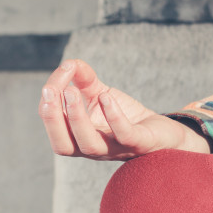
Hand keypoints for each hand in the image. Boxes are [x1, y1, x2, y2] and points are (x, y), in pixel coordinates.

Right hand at [38, 59, 211, 159]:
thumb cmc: (129, 116)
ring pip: (89, 143)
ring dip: (76, 117)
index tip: (52, 83)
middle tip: (49, 91)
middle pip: (63, 145)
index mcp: (80, 138)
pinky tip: (106, 96)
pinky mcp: (139, 143)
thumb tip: (68, 63)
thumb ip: (83, 78)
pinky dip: (113, 116)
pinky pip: (124, 134)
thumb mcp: (101, 94)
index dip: (48, 106)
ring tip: (71, 91)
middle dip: (52, 119)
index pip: (55, 128)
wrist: (164, 133)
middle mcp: (94, 148)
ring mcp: (116, 148)